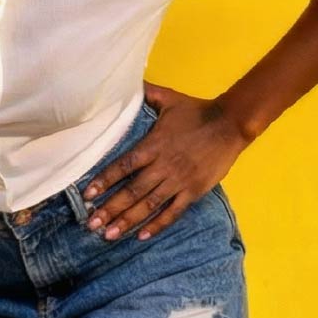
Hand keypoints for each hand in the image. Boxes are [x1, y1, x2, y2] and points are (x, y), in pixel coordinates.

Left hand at [81, 82, 253, 240]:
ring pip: (149, 205)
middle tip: (90, 224)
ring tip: (108, 235)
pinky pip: (173, 211)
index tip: (86, 195)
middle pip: (132, 191)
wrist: (231, 123)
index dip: (103, 181)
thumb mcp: (167, 98)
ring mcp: (179, 181)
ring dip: (128, 221)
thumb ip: (144, 93)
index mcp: (152, 145)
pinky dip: (157, 225)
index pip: (122, 166)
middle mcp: (163, 166)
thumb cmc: (196, 111)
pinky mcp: (194, 191)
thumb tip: (123, 81)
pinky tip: (142, 236)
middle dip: (110, 209)